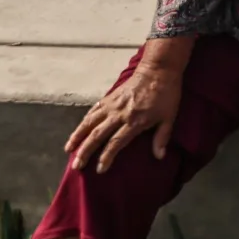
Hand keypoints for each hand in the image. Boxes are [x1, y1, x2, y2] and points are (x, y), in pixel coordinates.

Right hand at [65, 56, 184, 173]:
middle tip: (76, 165)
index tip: (99, 169)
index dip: (106, 157)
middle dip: (85, 151)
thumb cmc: (167, 94)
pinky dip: (84, 120)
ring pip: (90, 122)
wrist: (159, 69)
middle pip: (97, 135)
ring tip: (68, 149)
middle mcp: (120, 114)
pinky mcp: (110, 96)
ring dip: (78, 136)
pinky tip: (78, 129)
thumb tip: (159, 157)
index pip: (115, 143)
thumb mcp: (169, 117)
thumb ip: (162, 137)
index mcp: (135, 121)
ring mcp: (113, 104)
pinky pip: (94, 110)